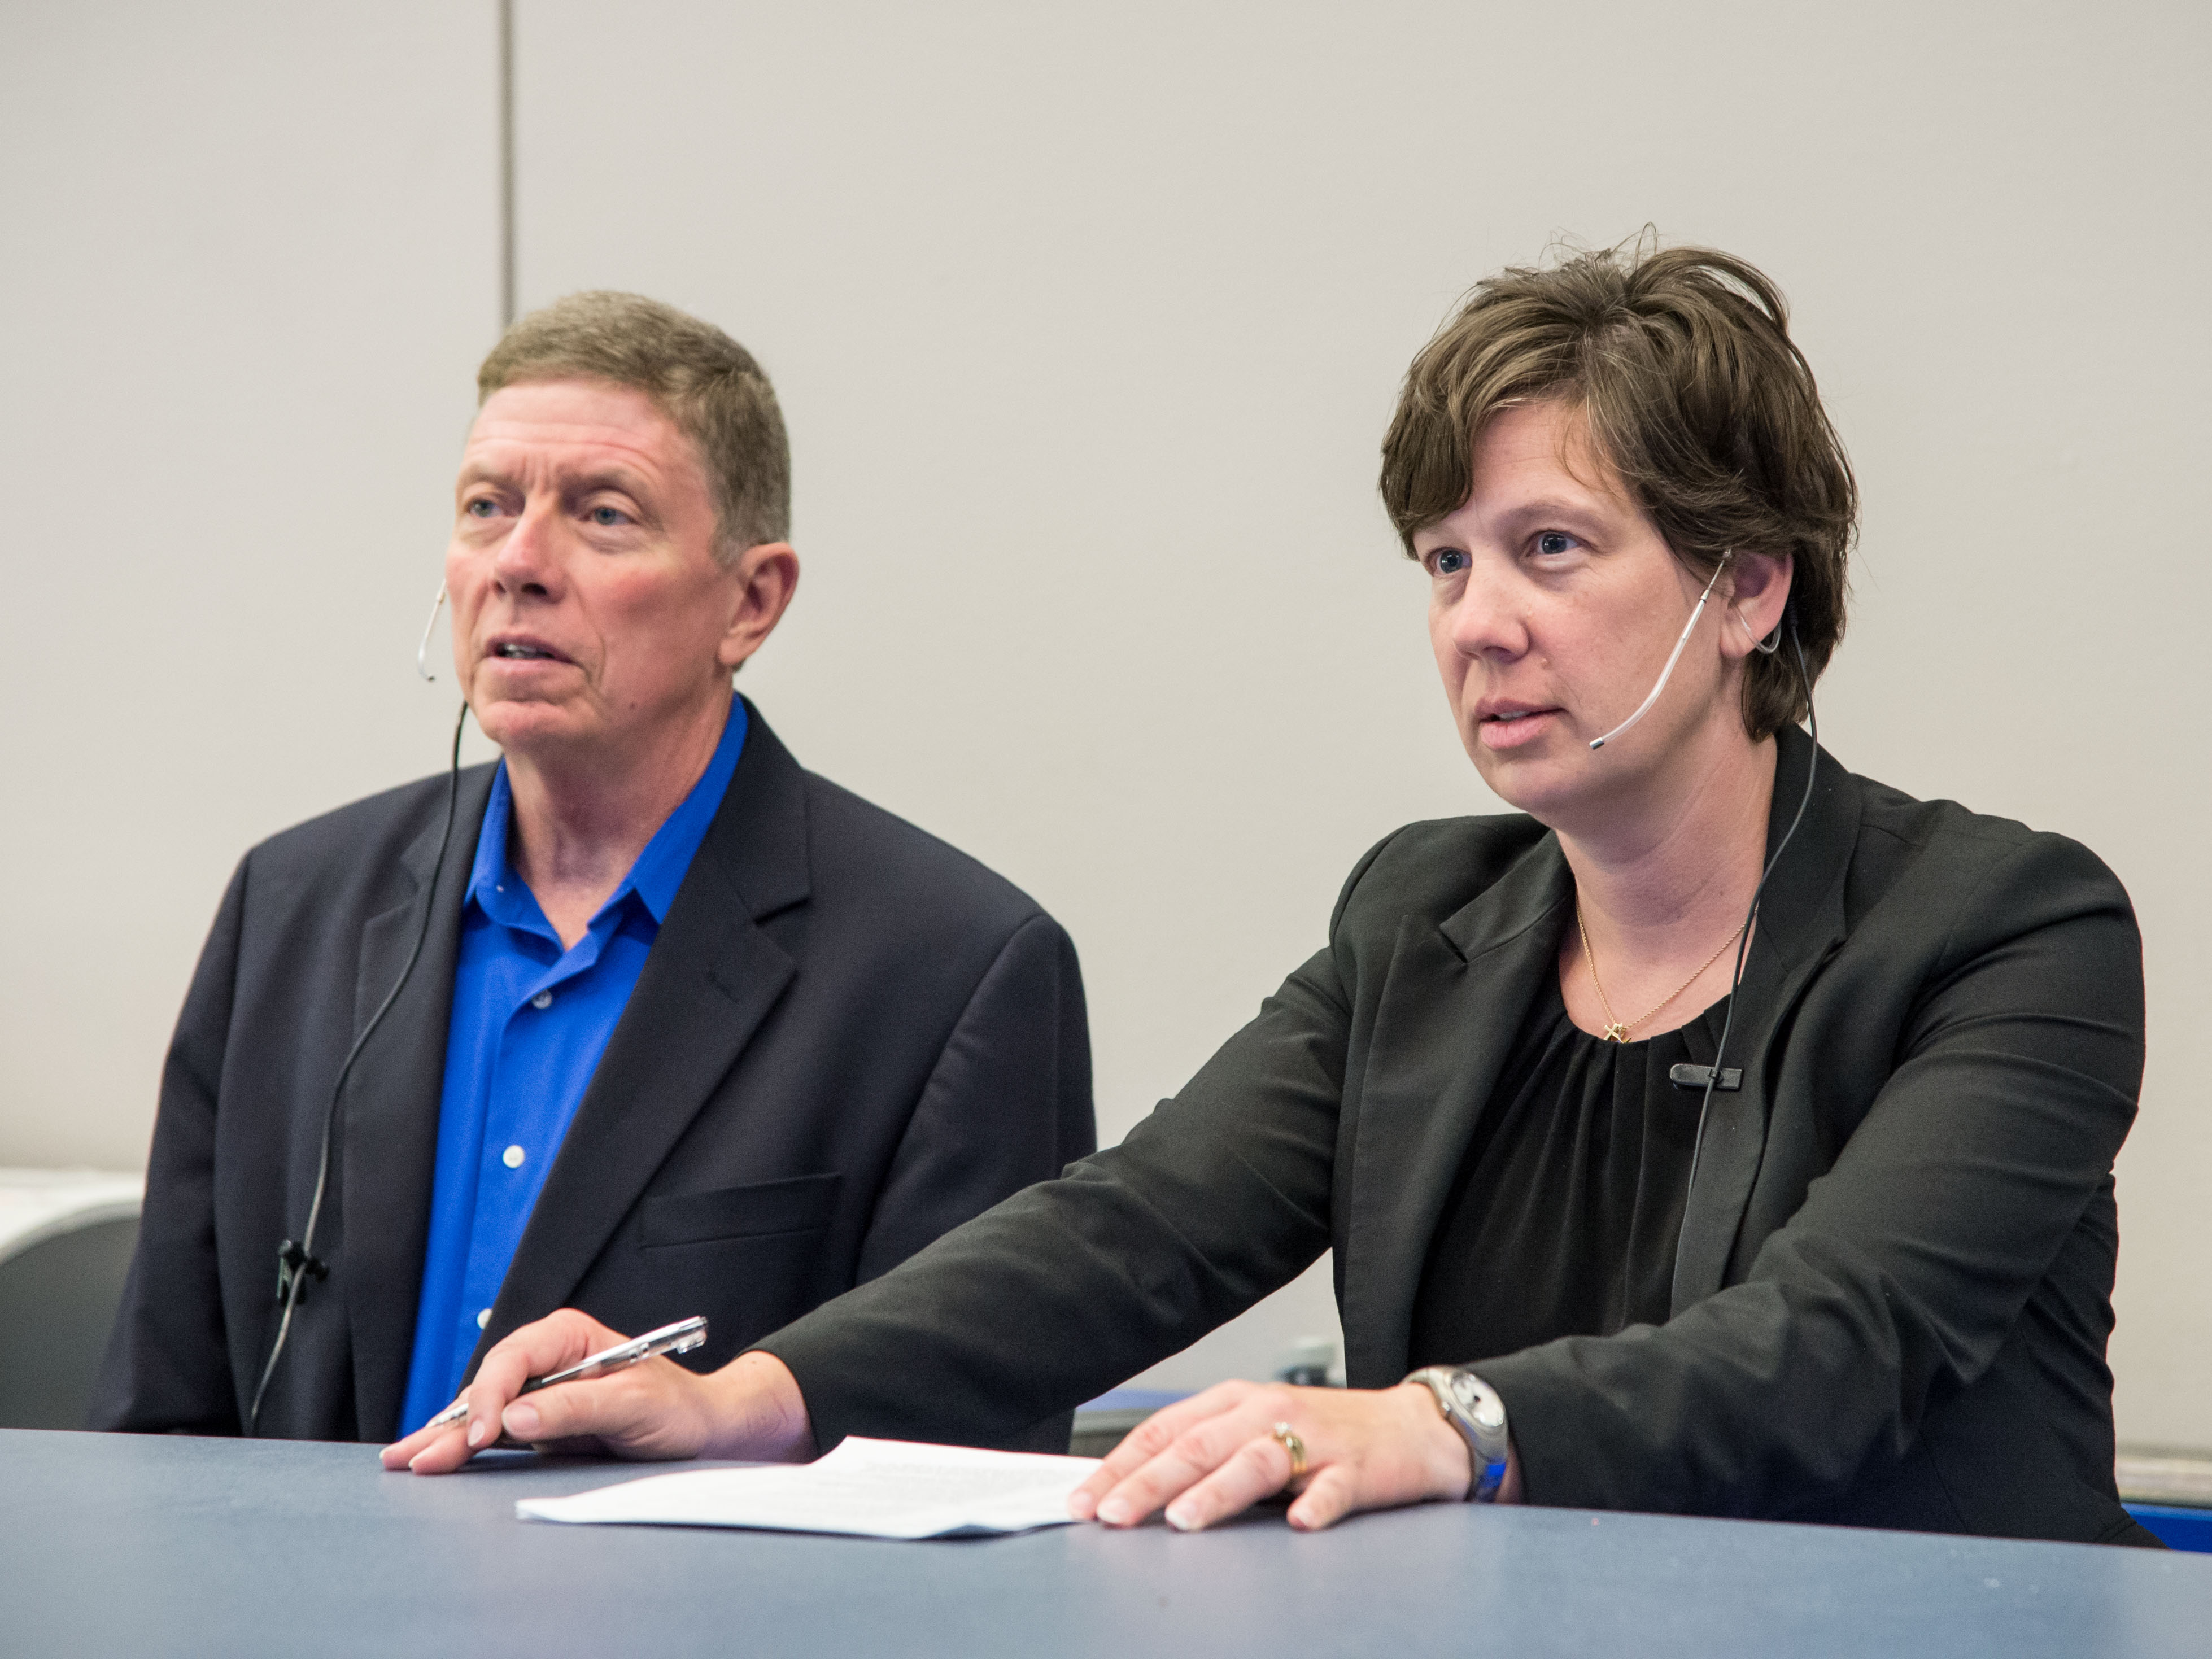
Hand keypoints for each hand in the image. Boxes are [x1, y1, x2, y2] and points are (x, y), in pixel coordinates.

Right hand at [379, 1308, 814, 1475]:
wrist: (702, 1429)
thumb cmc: (678, 1408)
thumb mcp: (634, 1405)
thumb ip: (575, 1406)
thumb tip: (516, 1417)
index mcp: (570, 1336)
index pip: (514, 1359)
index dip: (492, 1395)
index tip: (485, 1434)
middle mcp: (548, 1359)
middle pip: (488, 1386)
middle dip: (452, 1422)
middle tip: (414, 1456)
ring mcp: (539, 1392)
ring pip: (483, 1412)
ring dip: (446, 1437)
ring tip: (404, 1461)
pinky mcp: (538, 1423)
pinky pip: (493, 1433)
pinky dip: (463, 1447)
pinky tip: (431, 1458)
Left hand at [1068, 1379, 1516, 1531]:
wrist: (1411, 1428)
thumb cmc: (1322, 1434)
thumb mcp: (1254, 1430)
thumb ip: (1202, 1454)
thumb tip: (1131, 1491)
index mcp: (1234, 1402)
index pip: (1164, 1431)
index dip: (1120, 1465)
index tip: (1083, 1499)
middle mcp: (1267, 1412)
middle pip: (1198, 1446)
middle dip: (1148, 1483)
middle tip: (1111, 1514)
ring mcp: (1313, 1439)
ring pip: (1256, 1462)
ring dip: (1216, 1491)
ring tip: (1182, 1521)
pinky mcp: (1357, 1468)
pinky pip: (1333, 1487)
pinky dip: (1315, 1504)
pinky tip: (1298, 1524)